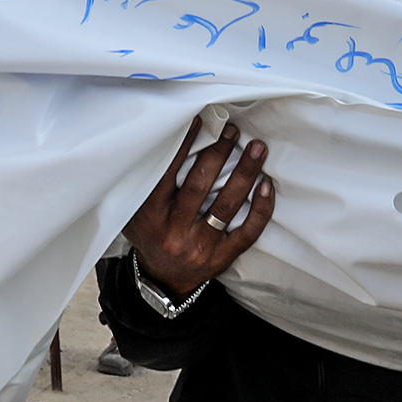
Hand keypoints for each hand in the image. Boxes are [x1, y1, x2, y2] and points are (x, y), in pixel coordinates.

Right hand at [126, 120, 274, 297]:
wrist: (163, 280)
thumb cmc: (151, 235)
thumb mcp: (134, 211)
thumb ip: (142, 183)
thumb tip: (157, 141)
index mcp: (150, 215)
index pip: (167, 173)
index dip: (184, 145)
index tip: (199, 121)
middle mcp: (175, 230)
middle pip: (199, 185)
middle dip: (219, 153)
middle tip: (233, 131)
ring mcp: (200, 246)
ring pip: (227, 206)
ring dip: (245, 173)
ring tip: (257, 148)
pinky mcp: (222, 257)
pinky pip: (247, 232)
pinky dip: (260, 209)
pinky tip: (267, 185)